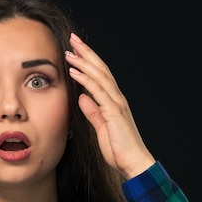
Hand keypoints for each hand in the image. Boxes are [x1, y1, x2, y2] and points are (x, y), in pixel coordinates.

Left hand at [65, 33, 154, 178]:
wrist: (133, 163)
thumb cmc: (119, 150)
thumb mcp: (100, 129)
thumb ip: (92, 113)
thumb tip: (82, 98)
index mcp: (113, 102)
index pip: (100, 76)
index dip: (89, 61)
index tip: (76, 50)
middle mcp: (116, 98)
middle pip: (100, 69)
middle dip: (86, 52)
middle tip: (72, 39)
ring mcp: (116, 103)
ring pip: (99, 76)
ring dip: (83, 62)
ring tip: (69, 51)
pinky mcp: (113, 111)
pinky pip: (98, 91)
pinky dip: (85, 79)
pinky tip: (74, 71)